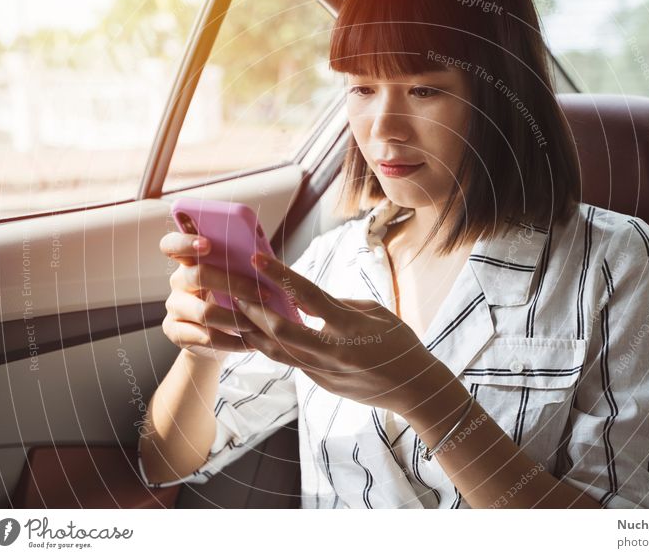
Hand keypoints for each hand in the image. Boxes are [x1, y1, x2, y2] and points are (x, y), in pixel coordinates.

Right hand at [158, 232, 268, 359]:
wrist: (218, 338)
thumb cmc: (232, 300)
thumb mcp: (236, 281)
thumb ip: (241, 268)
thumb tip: (268, 260)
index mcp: (190, 262)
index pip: (172, 244)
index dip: (185, 242)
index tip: (208, 244)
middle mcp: (178, 281)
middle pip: (199, 275)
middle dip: (235, 284)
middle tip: (264, 295)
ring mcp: (174, 307)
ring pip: (204, 312)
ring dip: (237, 318)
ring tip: (259, 325)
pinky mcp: (175, 331)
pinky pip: (206, 337)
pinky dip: (233, 341)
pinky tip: (250, 343)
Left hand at [233, 252, 453, 416]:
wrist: (415, 388)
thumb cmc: (399, 343)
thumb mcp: (374, 311)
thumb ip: (337, 303)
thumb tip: (305, 296)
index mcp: (350, 327)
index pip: (308, 296)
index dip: (279, 276)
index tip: (256, 259)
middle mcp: (333, 352)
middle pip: (281, 330)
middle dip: (253, 309)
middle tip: (233, 290)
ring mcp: (325, 372)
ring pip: (277, 351)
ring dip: (253, 330)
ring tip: (235, 311)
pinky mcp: (321, 384)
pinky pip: (290, 361)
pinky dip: (271, 345)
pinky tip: (258, 332)